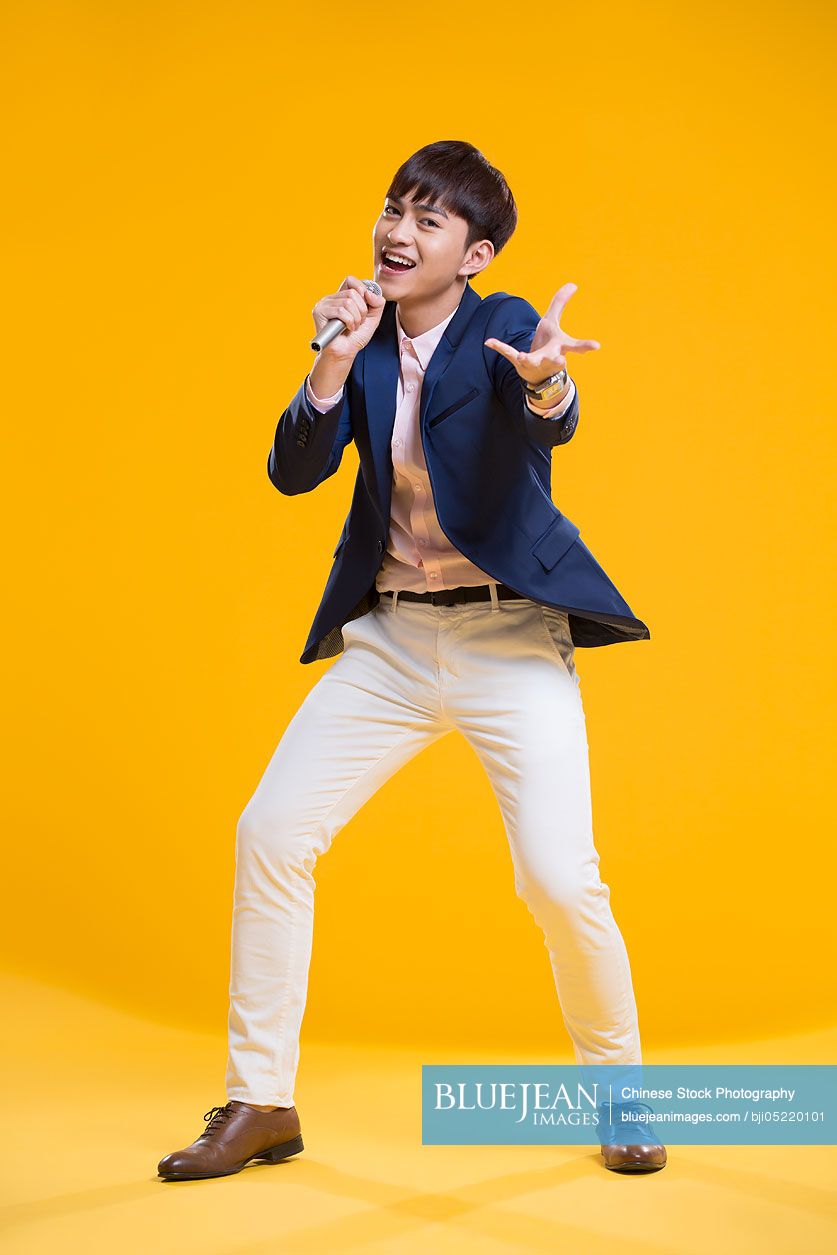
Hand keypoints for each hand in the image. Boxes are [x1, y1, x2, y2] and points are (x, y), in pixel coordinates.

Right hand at [312, 275, 385, 363]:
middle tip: (358, 322)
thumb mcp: (373, 317)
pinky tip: (347, 329)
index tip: (365, 307)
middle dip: (362, 311)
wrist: (346, 352)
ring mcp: (324, 304)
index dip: (362, 291)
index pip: (351, 280)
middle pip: (353, 293)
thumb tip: (368, 292)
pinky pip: (341, 310)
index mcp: (342, 296)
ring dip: (356, 318)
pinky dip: (349, 322)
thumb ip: (377, 302)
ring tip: (352, 327)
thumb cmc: (356, 336)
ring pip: (348, 302)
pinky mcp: (319, 312)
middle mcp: (331, 298)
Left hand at [484, 282, 600, 385]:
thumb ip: (560, 304)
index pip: (576, 347)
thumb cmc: (548, 345)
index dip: (586, 346)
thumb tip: (573, 284)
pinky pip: (509, 353)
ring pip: (533, 361)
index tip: (597, 346)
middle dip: (559, 360)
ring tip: (524, 357)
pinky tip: (489, 341)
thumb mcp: (553, 323)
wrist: (537, 373)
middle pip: (557, 359)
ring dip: (529, 359)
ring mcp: (535, 361)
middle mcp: (550, 357)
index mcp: (560, 346)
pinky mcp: (519, 362)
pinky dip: (499, 347)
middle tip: (562, 360)